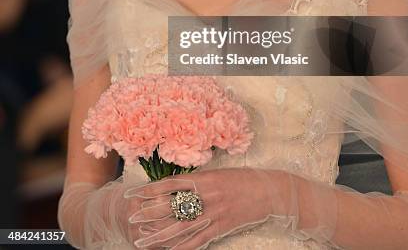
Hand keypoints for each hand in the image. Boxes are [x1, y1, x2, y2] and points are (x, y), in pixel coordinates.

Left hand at [124, 167, 275, 248]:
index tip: (134, 192)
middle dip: (150, 213)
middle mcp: (206, 196)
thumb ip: (197, 180)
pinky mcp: (221, 227)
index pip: (171, 184)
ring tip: (142, 241)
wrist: (268, 191)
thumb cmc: (242, 179)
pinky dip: (183, 248)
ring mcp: (214, 214)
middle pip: (172, 207)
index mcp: (204, 178)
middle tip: (131, 218)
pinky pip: (198, 240)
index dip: (151, 189)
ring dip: (160, 235)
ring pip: (182, 227)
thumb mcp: (217, 173)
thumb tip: (175, 184)